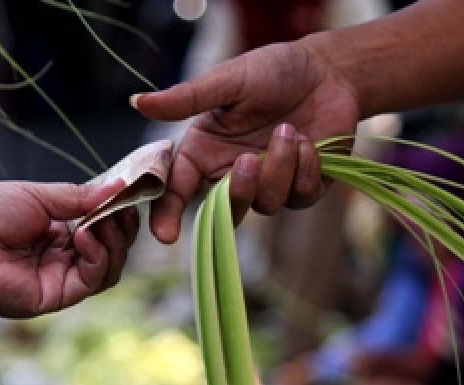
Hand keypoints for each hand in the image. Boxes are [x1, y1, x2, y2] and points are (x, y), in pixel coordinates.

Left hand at [0, 181, 138, 317]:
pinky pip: (91, 281)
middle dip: (121, 227)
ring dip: (113, 242)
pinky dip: (97, 256)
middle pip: (112, 250)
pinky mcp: (55, 297)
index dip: (116, 213)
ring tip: (100, 220)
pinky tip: (85, 235)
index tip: (126, 193)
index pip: (102, 228)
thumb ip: (79, 197)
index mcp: (56, 233)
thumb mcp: (38, 196)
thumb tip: (119, 188)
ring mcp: (59, 280)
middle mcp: (61, 259)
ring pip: (108, 268)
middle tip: (120, 206)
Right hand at [132, 39, 359, 242]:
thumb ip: (186, 98)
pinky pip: (299, 197)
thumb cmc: (272, 70)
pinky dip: (306, 168)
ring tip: (290, 130)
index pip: (178, 189)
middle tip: (249, 159)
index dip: (167, 214)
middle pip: (225, 211)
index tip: (165, 235)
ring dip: (280, 167)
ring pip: (267, 204)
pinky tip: (310, 141)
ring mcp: (269, 184)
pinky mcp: (302, 187)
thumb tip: (137, 101)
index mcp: (205, 151)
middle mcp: (233, 173)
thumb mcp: (227, 80)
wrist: (326, 70)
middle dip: (239, 191)